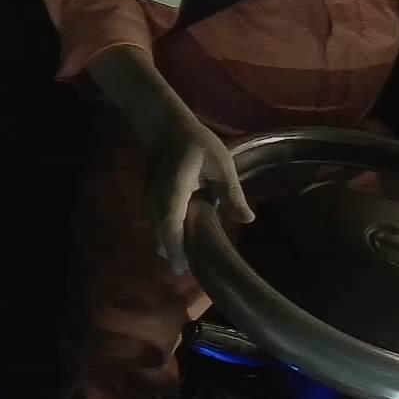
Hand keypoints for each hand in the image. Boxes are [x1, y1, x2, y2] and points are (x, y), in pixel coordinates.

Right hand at [141, 108, 255, 273]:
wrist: (163, 126)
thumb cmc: (194, 142)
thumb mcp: (220, 163)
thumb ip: (232, 193)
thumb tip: (247, 220)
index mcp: (174, 192)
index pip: (171, 225)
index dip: (177, 248)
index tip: (185, 268)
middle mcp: (157, 201)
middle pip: (161, 237)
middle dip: (175, 256)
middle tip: (197, 271)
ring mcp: (151, 202)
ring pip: (158, 234)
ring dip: (172, 247)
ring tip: (193, 261)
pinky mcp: (151, 202)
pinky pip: (158, 226)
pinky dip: (169, 237)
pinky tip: (187, 240)